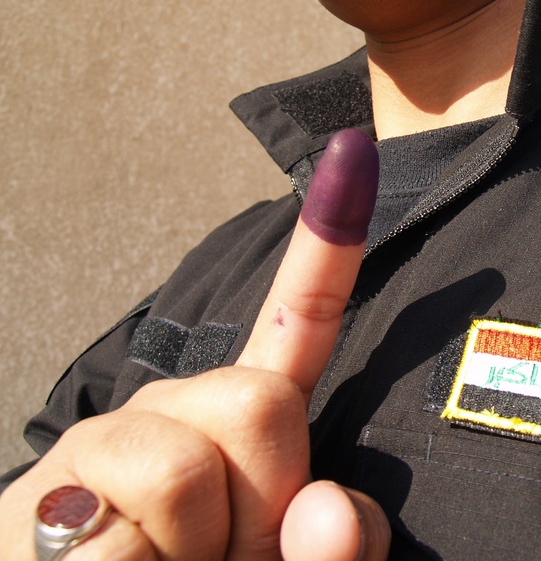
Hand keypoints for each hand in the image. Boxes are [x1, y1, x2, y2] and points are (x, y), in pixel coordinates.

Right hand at [0, 129, 389, 560]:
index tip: (357, 155)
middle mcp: (174, 412)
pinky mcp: (47, 486)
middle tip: (223, 554)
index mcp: (240, 429)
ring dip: (206, 545)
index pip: (296, 329)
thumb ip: (335, 550)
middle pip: (263, 398)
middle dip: (265, 496)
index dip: (328, 246)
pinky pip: (137, 504)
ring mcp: (108, 442)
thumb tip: (327, 507)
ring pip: (197, 459)